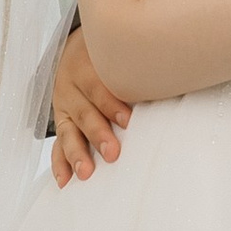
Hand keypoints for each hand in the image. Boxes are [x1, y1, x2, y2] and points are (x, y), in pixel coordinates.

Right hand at [50, 28, 132, 185]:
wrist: (78, 50)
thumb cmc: (107, 58)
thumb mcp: (117, 56)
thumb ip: (136, 70)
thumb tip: (173, 82)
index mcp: (85, 68)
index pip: (98, 87)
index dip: (111, 105)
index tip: (128, 121)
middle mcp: (71, 88)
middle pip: (84, 112)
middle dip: (97, 134)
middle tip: (113, 153)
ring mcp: (63, 106)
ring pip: (68, 131)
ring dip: (77, 153)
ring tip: (86, 172)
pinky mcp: (61, 121)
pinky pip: (57, 144)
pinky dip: (60, 163)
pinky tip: (65, 180)